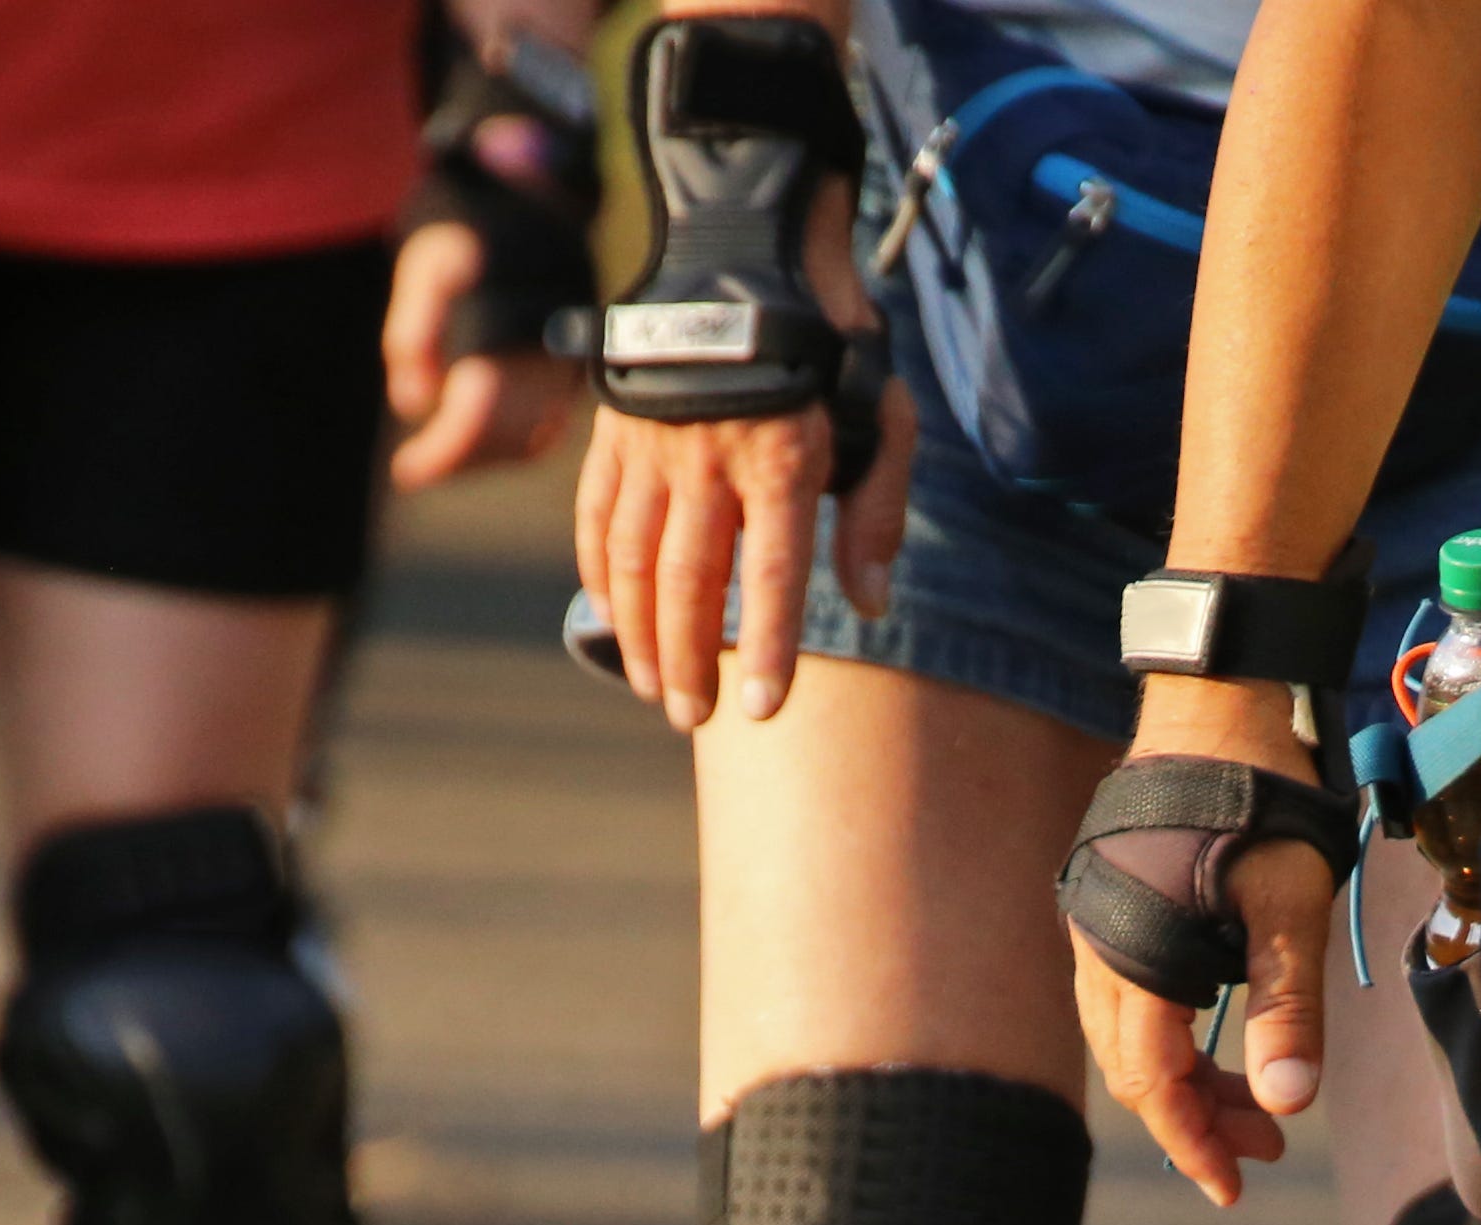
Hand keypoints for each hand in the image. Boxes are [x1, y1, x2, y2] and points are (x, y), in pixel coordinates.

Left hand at [382, 222, 583, 483]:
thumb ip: (412, 331)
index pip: (479, 410)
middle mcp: (551, 350)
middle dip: (458, 459)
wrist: (536, 206)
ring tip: (439, 454)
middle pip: (507, 436)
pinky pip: (546, 429)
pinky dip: (510, 445)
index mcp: (513, 321)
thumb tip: (413, 400)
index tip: (406, 471)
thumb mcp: (427, 267)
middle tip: (415, 469)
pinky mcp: (575, 372)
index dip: (444, 449)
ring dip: (482, 457)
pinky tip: (477, 443)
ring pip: (530, 439)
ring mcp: (569, 363)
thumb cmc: (469, 235)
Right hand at [570, 371, 908, 727]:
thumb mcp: (883, 419)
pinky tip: (609, 620)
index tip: (760, 710)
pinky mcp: (616, 430)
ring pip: (635, 558)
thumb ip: (876, 514)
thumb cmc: (831, 351)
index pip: (772, 575)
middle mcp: (711, 457)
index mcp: (784, 459)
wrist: (751, 251)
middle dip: (689, 660)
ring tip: (652, 687)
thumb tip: (869, 605)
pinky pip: (597, 515)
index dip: (766, 646)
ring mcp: (654, 444)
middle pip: (691, 580)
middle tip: (694, 718)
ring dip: (640, 633)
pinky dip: (600, 574)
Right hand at [1068, 680, 1339, 1207]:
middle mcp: (1100, 947)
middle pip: (1139, 1070)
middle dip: (1200, 1119)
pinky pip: (1131, 1001)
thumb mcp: (1290, 904)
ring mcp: (1099, 926)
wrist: (1216, 699)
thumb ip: (1288, 1005)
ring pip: (1133, 1038)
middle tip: (1268, 1147)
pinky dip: (1175, 1037)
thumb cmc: (1258, 794)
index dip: (1193, 1143)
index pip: (1154, 1084)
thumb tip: (1290, 1102)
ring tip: (1255, 1104)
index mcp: (1135, 956)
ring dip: (1190, 1080)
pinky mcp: (1112, 906)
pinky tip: (1222, 1036)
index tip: (1233, 1190)